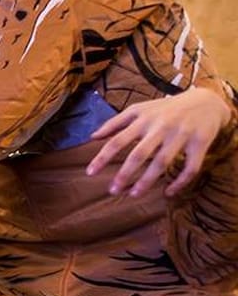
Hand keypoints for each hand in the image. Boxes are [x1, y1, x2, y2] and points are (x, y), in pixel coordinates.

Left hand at [87, 86, 232, 196]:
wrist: (206, 100)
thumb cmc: (166, 108)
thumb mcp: (139, 109)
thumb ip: (115, 122)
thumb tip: (92, 137)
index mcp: (143, 120)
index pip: (118, 140)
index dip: (103, 157)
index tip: (90, 173)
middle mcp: (160, 127)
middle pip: (139, 154)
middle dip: (125, 174)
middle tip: (113, 190)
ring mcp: (181, 135)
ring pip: (162, 162)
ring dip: (147, 181)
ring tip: (134, 195)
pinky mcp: (200, 142)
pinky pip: (191, 167)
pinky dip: (180, 182)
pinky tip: (168, 193)